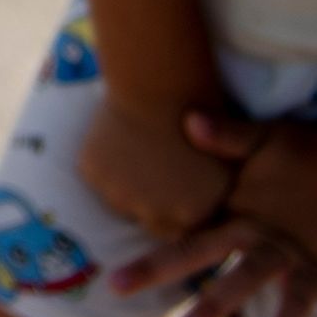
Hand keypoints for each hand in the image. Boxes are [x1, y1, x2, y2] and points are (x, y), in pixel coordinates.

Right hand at [75, 94, 242, 239]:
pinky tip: (117, 141)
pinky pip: (96, 176)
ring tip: (136, 154)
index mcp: (189, 215)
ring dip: (124, 184)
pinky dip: (104, 163)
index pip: (176, 231)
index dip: (175, 209)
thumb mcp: (223, 166)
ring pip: (118, 199)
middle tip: (154, 170)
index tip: (176, 187)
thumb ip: (210, 200)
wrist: (163, 85)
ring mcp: (119, 195)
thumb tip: (204, 217)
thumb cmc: (202, 120)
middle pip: (144, 218)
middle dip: (149, 202)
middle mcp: (152, 213)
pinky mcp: (93, 173)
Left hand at [110, 117, 316, 316]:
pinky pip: (299, 302)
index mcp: (236, 205)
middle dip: (156, 268)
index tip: (113, 252)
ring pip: (243, 280)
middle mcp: (253, 231)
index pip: (186, 226)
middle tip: (116, 287)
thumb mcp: (266, 136)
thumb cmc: (315, 148)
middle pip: (197, 252)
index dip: (150, 237)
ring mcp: (284, 252)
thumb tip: (186, 120)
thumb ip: (227, 135)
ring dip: (216, 304)